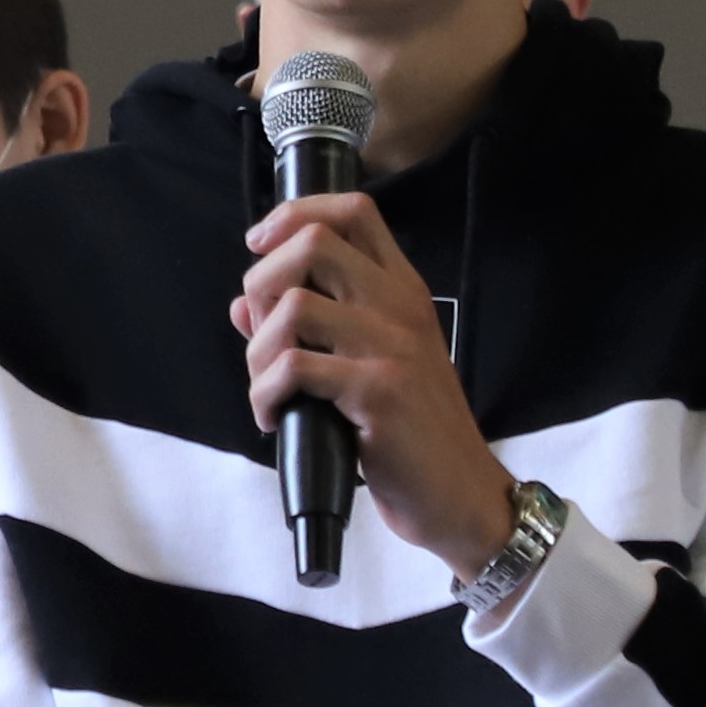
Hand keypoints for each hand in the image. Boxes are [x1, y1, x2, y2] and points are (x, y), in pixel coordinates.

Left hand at [237, 188, 515, 574]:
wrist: (462, 494)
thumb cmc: (412, 434)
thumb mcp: (370, 366)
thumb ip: (310, 330)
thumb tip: (243, 306)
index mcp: (402, 291)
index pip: (354, 212)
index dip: (294, 214)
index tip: (259, 244)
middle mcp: (400, 307)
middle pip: (314, 242)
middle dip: (262, 280)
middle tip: (258, 332)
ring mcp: (392, 346)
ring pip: (293, 306)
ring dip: (257, 351)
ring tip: (266, 387)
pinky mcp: (378, 390)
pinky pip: (293, 369)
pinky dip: (264, 394)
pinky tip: (274, 417)